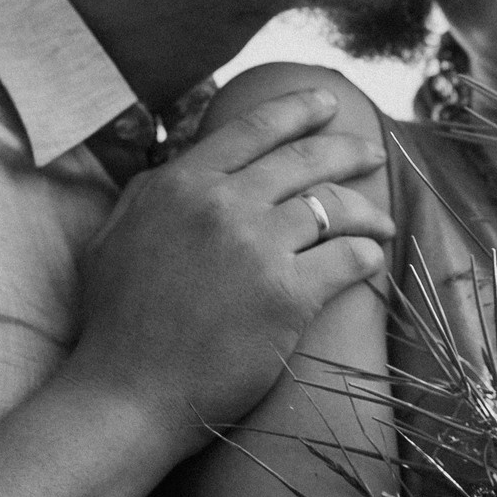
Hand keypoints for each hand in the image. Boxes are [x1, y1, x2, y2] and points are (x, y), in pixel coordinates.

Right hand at [64, 87, 392, 443]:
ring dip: (367, 211)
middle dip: (348, 149)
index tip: (326, 104)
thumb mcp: (115, 236)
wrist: (127, 393)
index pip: (252, 129)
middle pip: (304, 159)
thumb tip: (183, 162)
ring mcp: (257, 247)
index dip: (297, 110)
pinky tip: (372, 260)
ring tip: (381, 220)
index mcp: (180, 184)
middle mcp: (222, 204)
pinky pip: (347, 258)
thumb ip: (152, 192)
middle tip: (372, 152)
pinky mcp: (288, 293)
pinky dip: (367, 256)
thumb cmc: (116, 324)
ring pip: (333, 207)